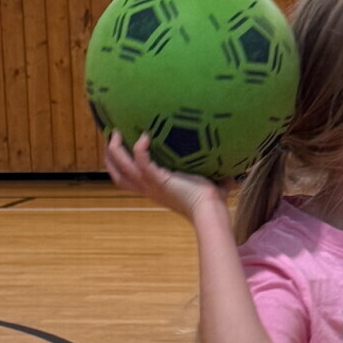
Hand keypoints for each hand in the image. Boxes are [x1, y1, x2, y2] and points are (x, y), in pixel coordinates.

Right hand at [104, 131, 226, 224]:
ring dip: (116, 149)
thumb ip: (208, 168)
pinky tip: (144, 137)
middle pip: (117, 174)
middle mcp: (148, 188)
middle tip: (111, 135)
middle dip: (110, 155)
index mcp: (153, 189)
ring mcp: (151, 185)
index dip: (116, 163)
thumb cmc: (210, 200)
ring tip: (117, 131)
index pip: (125, 179)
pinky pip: (141, 162)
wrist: (211, 210)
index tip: (116, 145)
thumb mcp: (202, 180)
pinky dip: (139, 149)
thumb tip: (232, 161)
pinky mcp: (159, 180)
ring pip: (122, 167)